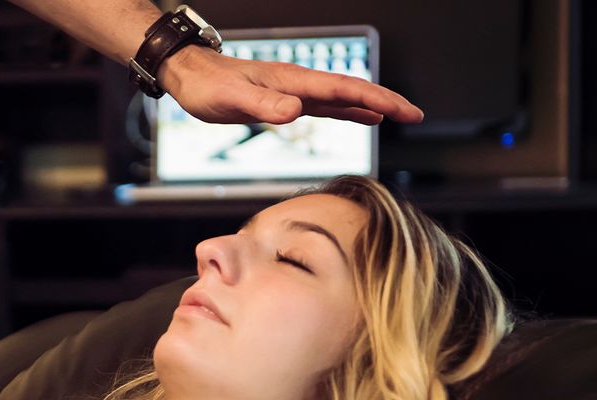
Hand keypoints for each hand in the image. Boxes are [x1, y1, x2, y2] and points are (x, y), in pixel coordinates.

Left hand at [159, 44, 423, 125]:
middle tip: (416, 115)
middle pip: (352, 91)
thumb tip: (295, 112)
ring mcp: (294, 91)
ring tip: (400, 116)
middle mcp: (299, 83)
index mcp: (293, 81)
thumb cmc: (207, 86)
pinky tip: (362, 118)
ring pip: (343, 98)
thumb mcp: (232, 100)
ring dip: (372, 106)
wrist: (190, 74)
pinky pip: (326, 105)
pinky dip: (348, 111)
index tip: (405, 112)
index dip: (377, 100)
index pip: (345, 90)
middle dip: (386, 102)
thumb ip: (263, 106)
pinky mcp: (285, 101)